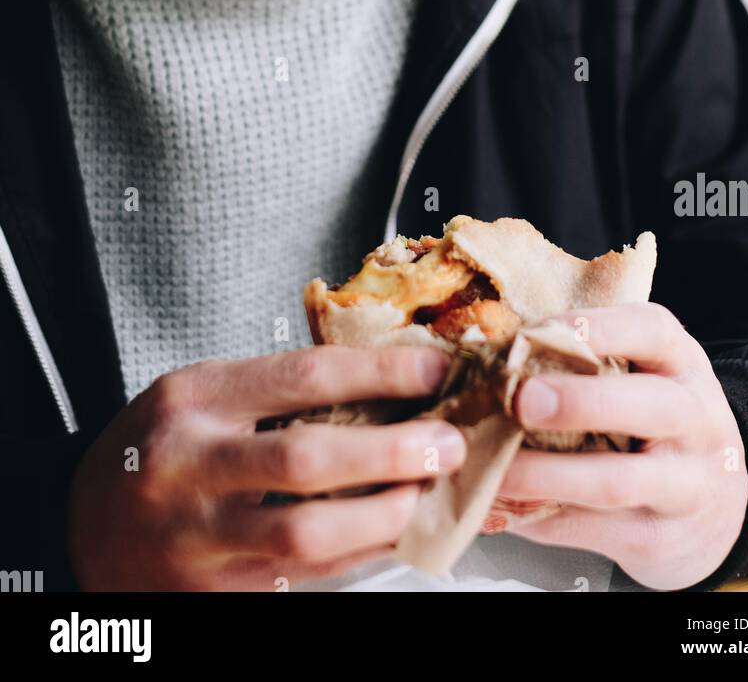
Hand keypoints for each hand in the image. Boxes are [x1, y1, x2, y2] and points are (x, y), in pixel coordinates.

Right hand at [67, 346, 464, 590]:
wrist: (79, 531)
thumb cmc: (157, 448)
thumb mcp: (198, 394)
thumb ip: (273, 389)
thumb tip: (383, 386)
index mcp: (194, 399)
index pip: (304, 376)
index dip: (380, 374)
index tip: (434, 373)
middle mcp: (191, 466)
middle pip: (308, 457)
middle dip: (392, 451)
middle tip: (448, 444)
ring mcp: (199, 538)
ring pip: (308, 531)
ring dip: (384, 515)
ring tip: (428, 496)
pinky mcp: (214, 593)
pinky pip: (302, 577)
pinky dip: (357, 556)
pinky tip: (393, 537)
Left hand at [481, 303, 747, 590]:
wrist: (720, 507)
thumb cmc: (658, 423)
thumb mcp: (645, 376)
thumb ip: (590, 363)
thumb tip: (495, 356)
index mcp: (683, 364)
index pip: (654, 331)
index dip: (598, 328)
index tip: (538, 332)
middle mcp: (696, 421)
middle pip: (652, 407)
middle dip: (580, 403)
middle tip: (521, 401)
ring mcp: (686, 486)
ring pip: (618, 481)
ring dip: (546, 475)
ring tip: (496, 467)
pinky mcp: (659, 538)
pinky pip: (595, 530)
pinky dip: (542, 517)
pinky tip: (503, 505)